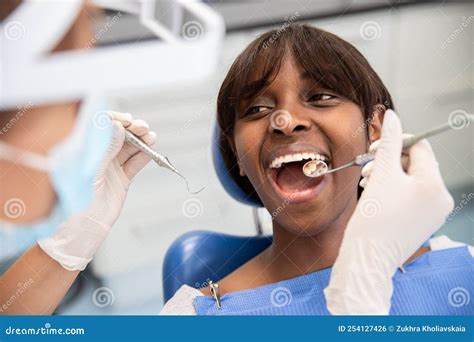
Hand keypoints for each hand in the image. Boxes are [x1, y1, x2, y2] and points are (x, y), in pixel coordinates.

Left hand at [38, 112, 156, 270]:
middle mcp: (98, 156)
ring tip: (151, 137)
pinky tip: (151, 151)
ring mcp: (110, 167)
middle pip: (117, 135)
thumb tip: (116, 126)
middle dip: (131, 129)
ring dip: (141, 141)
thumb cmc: (78, 199)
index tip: (126, 121)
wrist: (85, 226)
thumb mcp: (92, 170)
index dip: (114, 120)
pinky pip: (135, 164)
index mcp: (84, 151)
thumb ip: (106, 148)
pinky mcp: (121, 179)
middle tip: (142, 128)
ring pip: (129, 149)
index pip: (100, 127)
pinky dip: (144, 157)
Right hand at [324, 110, 453, 313]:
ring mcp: (434, 211)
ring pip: (412, 179)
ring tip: (368, 182)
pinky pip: (412, 195)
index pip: (420, 147)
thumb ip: (389, 142)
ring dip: (390, 174)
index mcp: (433, 185)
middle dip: (390, 161)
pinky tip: (377, 193)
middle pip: (417, 163)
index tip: (376, 147)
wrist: (368, 258)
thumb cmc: (373, 220)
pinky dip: (395, 190)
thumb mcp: (381, 174)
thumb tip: (393, 116)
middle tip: (368, 167)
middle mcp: (441, 198)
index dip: (397, 141)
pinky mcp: (424, 221)